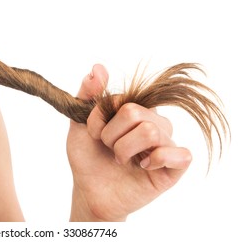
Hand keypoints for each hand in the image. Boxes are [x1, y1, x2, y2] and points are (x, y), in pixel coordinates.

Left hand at [67, 64, 191, 220]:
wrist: (90, 191)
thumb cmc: (88, 157)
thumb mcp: (79, 124)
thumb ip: (87, 95)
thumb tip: (98, 68)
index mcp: (134, 110)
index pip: (122, 100)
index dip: (102, 119)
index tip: (95, 134)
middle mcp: (153, 123)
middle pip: (136, 113)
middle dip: (112, 136)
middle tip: (109, 149)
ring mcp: (165, 144)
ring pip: (151, 132)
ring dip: (125, 150)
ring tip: (122, 160)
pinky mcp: (174, 167)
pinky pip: (180, 154)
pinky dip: (156, 160)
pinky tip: (143, 166)